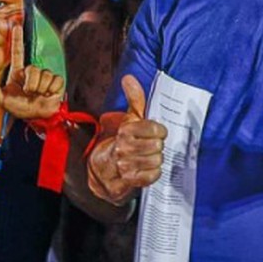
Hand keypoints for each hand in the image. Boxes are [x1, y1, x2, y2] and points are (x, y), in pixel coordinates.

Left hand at [0, 24, 63, 118]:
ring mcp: (45, 76)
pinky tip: (48, 95)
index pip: (18, 52)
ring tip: (38, 95)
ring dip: (40, 89)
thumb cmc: (19, 108)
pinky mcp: (56, 82)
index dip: (17, 39)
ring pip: (44, 75)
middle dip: (31, 84)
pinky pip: (55, 81)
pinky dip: (51, 90)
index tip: (16, 25)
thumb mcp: (2, 100)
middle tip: (29, 93)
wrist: (37, 118)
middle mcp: (32, 72)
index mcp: (18, 73)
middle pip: (33, 69)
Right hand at [88, 75, 166, 203]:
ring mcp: (122, 167)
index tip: (160, 132)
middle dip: (158, 146)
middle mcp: (121, 148)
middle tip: (153, 147)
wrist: (102, 170)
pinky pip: (150, 177)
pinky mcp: (124, 184)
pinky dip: (154, 173)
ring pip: (154, 161)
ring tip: (151, 157)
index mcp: (124, 130)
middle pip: (156, 145)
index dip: (160, 130)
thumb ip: (134, 99)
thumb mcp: (130, 120)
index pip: (153, 128)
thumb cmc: (123, 141)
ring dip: (156, 159)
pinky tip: (149, 169)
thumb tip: (128, 77)